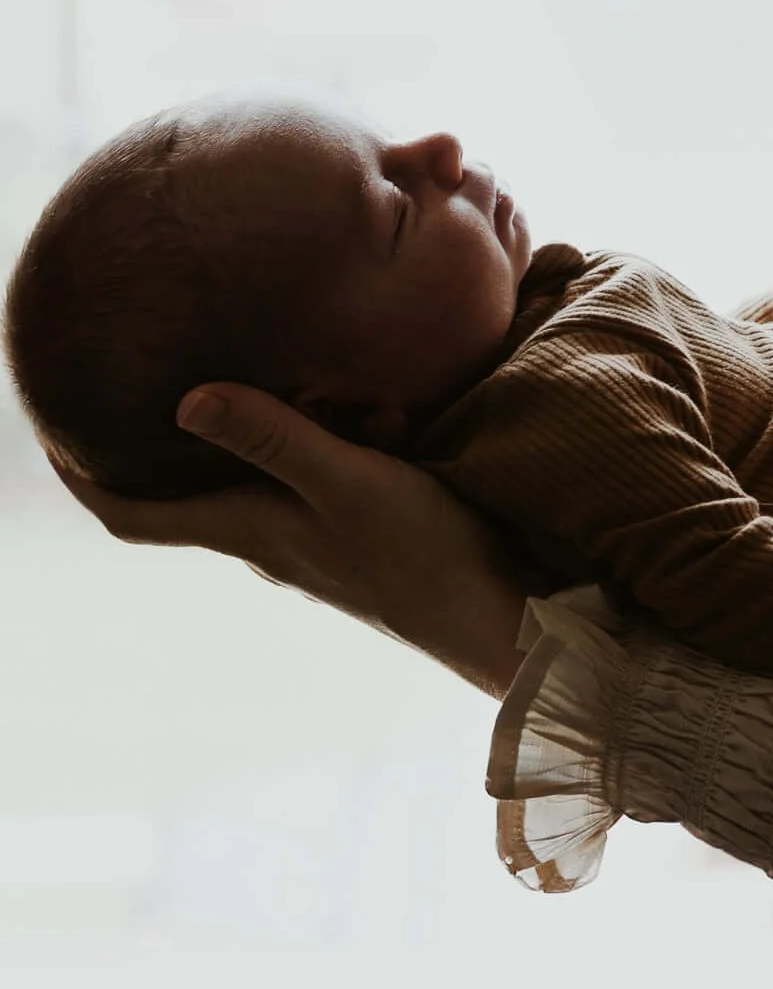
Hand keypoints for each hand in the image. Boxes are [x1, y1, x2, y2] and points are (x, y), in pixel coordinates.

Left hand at [58, 386, 533, 697]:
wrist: (508, 620)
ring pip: (251, 478)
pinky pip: (308, 475)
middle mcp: (272, 540)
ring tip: (247, 367)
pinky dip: (303, 434)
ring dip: (239, 429)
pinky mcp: (363, 532)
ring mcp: (318, 540)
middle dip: (151, 439)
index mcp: (251, 530)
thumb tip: (183, 401)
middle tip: (132, 374)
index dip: (81, 478)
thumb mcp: (351, 483)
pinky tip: (342, 399)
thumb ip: (276, 439)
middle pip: (182, 492)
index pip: (133, 516)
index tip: (48, 429)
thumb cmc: (429, 557)